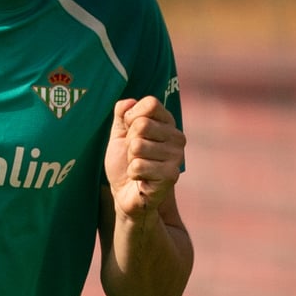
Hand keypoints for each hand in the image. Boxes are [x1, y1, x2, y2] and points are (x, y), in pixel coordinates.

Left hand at [104, 96, 185, 219]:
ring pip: (138, 146)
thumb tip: (128, 102)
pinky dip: (133, 174)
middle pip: (142, 125)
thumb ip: (122, 114)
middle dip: (129, 141)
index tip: (129, 131)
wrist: (125, 194)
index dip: (131, 116)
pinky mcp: (172, 175)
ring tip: (138, 166)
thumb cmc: (123, 162)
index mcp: (167, 122)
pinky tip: (141, 179)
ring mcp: (176, 156)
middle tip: (133, 154)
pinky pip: (138, 166)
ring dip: (130, 159)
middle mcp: (177, 137)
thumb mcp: (118, 133)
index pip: (150, 104)